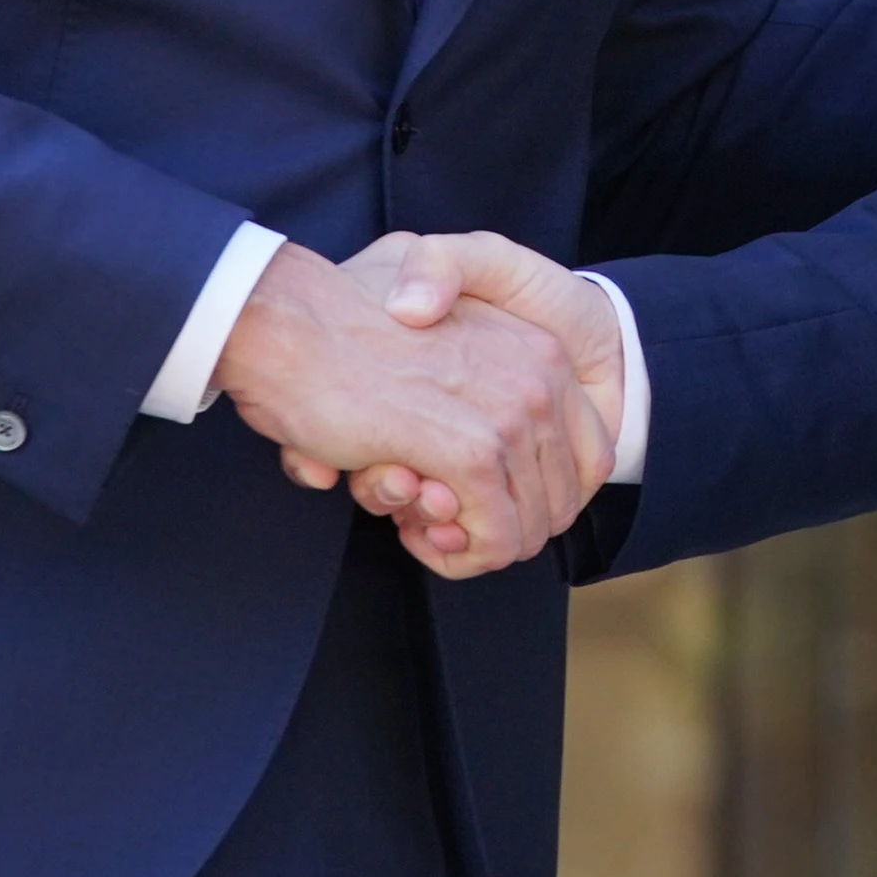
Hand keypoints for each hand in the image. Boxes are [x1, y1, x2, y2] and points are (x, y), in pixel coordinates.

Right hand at [209, 235, 607, 576]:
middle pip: (557, 501)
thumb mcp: (435, 326)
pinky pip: (494, 541)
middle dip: (498, 525)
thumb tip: (476, 457)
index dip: (533, 494)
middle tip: (433, 514)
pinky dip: (457, 554)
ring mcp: (509, 417)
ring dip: (471, 543)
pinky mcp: (470, 454)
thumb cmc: (343, 328)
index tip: (476, 496)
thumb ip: (473, 383)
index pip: (587, 456)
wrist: (289, 322)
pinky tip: (414, 531)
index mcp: (539, 349)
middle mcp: (539, 379)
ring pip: (526, 529)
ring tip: (416, 519)